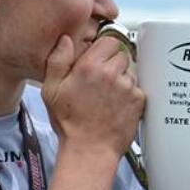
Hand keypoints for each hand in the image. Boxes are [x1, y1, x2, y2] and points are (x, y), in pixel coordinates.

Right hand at [42, 34, 144, 157]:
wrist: (89, 150)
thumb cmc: (70, 124)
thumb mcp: (51, 90)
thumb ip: (58, 60)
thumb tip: (66, 40)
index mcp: (89, 66)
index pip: (109, 40)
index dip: (104, 49)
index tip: (99, 59)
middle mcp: (111, 73)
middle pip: (122, 54)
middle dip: (113, 64)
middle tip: (102, 81)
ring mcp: (127, 87)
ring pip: (130, 71)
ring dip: (122, 79)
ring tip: (108, 97)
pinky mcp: (138, 100)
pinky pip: (137, 88)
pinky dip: (130, 95)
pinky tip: (116, 106)